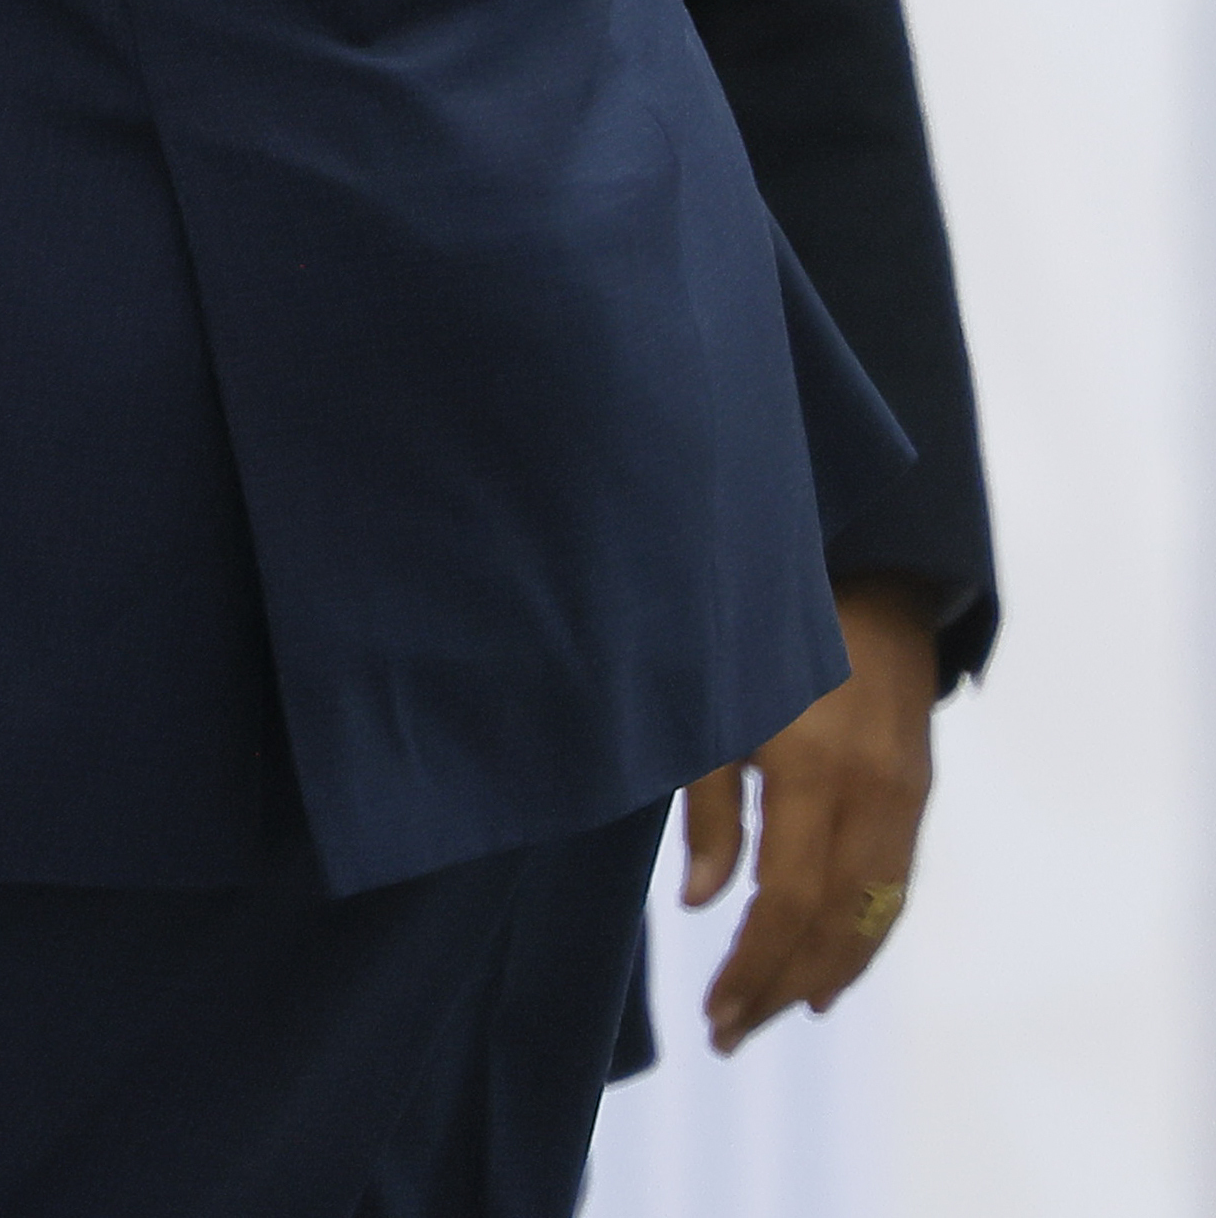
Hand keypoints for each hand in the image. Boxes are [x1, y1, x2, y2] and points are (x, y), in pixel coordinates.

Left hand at [678, 575, 941, 1047]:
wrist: (857, 580)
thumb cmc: (758, 638)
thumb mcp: (712, 707)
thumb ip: (709, 808)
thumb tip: (697, 903)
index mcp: (812, 773)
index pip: (785, 902)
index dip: (750, 966)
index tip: (715, 1013)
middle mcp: (871, 795)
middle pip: (833, 924)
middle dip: (781, 987)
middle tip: (732, 1034)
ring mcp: (904, 797)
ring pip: (874, 914)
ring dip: (826, 973)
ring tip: (775, 1012)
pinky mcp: (919, 794)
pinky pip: (894, 886)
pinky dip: (863, 935)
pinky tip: (830, 967)